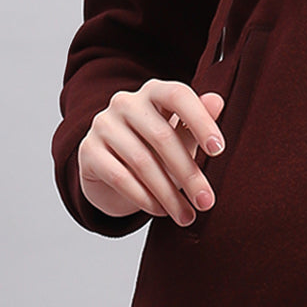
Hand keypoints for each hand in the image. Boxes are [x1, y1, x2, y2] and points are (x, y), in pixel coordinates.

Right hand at [78, 80, 224, 226]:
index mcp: (153, 91)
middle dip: (188, 173)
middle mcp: (125, 103)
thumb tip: (218, 101)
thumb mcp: (179, 134)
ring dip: (168, 194)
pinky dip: (144, 198)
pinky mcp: (88, 151)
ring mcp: (103, 125)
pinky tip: (160, 211)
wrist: (111, 171)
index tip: (218, 150)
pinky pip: (120, 177)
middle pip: (162, 136)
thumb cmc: (154, 149)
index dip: (200, 121)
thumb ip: (198, 119)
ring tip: (186, 215)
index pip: (178, 96)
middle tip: (206, 200)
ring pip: (142, 162)